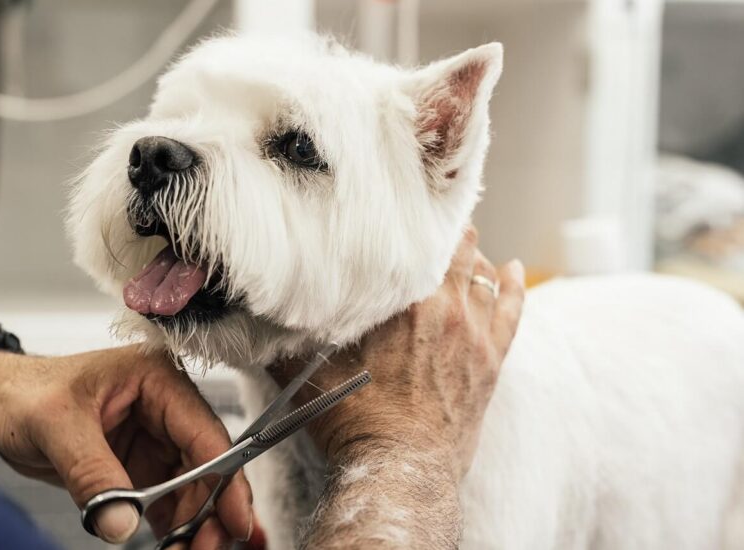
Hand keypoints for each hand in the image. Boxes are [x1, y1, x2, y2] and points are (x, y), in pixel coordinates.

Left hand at [0, 345, 253, 547]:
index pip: (205, 433)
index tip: (232, 521)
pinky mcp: (141, 467)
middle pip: (208, 466)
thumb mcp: (56, 427)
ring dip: (195, 524)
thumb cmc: (24, 393)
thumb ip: (92, 473)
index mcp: (158, 380)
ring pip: (194, 489)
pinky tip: (175, 548)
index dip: (225, 479)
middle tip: (207, 549)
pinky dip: (174, 528)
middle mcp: (167, 409)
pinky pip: (169, 502)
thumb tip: (121, 523)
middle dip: (212, 511)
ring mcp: (156, 440)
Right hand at [271, 227, 524, 475]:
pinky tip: (513, 268)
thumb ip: (282, 342)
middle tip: (432, 220)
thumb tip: (256, 319)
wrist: (400, 470)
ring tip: (463, 244)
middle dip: (444, 232)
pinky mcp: (491, 359)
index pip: (416, 242)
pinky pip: (512, 308)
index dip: (412, 222)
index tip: (404, 211)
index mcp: (401, 303)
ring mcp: (473, 333)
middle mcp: (443, 309)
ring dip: (473, 256)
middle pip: (454, 249)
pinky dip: (514, 284)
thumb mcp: (307, 375)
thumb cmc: (355, 424)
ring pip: (482, 273)